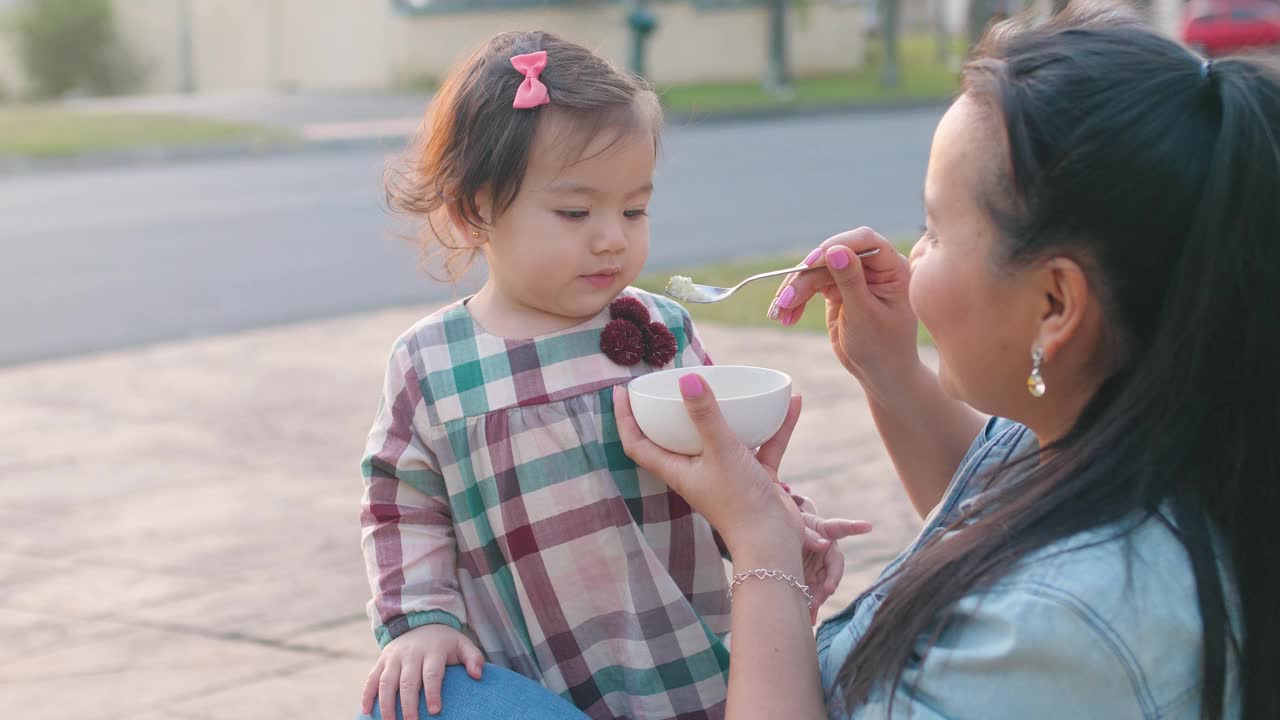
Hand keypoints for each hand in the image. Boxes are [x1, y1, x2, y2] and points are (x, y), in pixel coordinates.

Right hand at [361, 624, 484, 719]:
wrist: (419, 621)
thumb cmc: (444, 641)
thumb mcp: (462, 643)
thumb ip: (473, 657)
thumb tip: (478, 674)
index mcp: (432, 650)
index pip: (432, 674)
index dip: (433, 693)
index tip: (435, 711)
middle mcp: (411, 654)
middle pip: (408, 682)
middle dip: (408, 705)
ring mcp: (394, 657)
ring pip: (387, 682)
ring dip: (387, 704)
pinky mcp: (382, 660)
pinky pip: (371, 678)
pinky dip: (367, 694)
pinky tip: (367, 711)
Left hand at [614, 378, 806, 559]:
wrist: (774, 544)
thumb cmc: (740, 504)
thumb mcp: (721, 452)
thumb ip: (706, 415)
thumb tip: (687, 379)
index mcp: (677, 470)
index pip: (638, 443)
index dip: (625, 418)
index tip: (621, 391)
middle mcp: (698, 471)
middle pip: (677, 436)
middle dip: (673, 408)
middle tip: (674, 379)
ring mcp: (727, 473)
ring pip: (723, 435)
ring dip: (729, 412)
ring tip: (733, 383)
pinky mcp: (755, 476)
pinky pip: (763, 443)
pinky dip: (775, 426)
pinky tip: (791, 403)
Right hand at [772, 227, 920, 396]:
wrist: (880, 374)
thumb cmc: (882, 347)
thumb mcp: (865, 315)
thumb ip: (851, 281)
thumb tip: (835, 251)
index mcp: (892, 268)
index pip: (864, 240)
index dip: (836, 245)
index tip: (811, 263)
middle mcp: (873, 267)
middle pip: (832, 255)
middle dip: (804, 277)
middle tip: (784, 300)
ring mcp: (853, 277)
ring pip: (816, 271)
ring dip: (794, 291)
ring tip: (778, 314)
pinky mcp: (837, 289)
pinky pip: (810, 285)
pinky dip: (796, 300)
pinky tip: (785, 316)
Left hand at [797, 500, 871, 623]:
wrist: (780, 537)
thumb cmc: (792, 527)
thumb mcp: (797, 527)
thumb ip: (809, 535)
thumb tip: (824, 545)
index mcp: (826, 531)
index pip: (842, 527)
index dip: (855, 526)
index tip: (867, 525)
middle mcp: (827, 551)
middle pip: (834, 568)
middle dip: (830, 580)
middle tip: (826, 591)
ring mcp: (819, 567)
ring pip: (823, 585)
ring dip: (819, 598)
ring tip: (812, 610)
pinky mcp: (810, 580)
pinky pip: (813, 594)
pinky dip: (811, 606)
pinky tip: (810, 619)